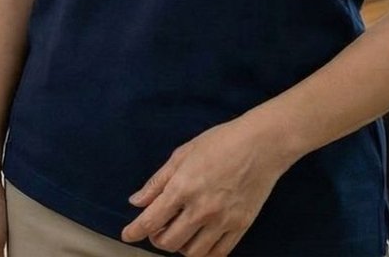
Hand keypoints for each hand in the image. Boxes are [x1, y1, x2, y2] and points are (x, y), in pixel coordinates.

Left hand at [120, 119, 289, 256]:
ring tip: (179, 232)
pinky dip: (204, 252)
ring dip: (180, 246)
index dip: (134, 232)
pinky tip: (199, 240)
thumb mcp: (181, 155)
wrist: (261, 146)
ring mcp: (223, 220)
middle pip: (169, 242)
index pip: (150, 221)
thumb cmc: (219, 143)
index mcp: (183, 188)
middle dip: (156, 238)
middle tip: (158, 228)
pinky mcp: (241, 226)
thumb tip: (136, 202)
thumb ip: (157, 182)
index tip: (127, 235)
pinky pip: (218, 253)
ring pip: (193, 252)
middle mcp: (201, 209)